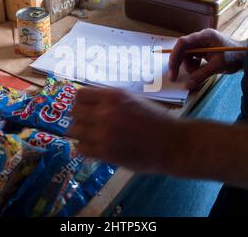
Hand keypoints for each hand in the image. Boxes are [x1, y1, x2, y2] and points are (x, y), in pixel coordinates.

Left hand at [69, 88, 187, 173]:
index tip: (85, 109)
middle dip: (79, 118)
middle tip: (87, 124)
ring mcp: (103, 133)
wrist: (173, 143)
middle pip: (74, 112)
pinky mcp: (105, 152)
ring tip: (89, 137)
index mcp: (113, 96)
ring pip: (74, 131)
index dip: (81, 102)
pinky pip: (81, 149)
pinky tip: (93, 148)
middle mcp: (105, 112)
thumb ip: (111, 100)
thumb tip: (91, 102)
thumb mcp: (134, 99)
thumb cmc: (157, 120)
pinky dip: (84, 148)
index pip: (80, 95)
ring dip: (80, 134)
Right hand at [169, 29, 246, 89]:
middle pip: (182, 49)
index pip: (183, 43)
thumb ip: (201, 75)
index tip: (172, 70)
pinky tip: (201, 69)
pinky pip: (191, 58)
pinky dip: (193, 66)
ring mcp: (201, 43)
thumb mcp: (218, 66)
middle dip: (179, 64)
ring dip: (188, 67)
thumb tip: (187, 85)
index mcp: (205, 36)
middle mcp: (201, 38)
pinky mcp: (202, 49)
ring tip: (198, 73)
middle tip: (175, 77)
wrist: (246, 55)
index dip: (175, 56)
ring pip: (186, 55)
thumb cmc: (235, 57)